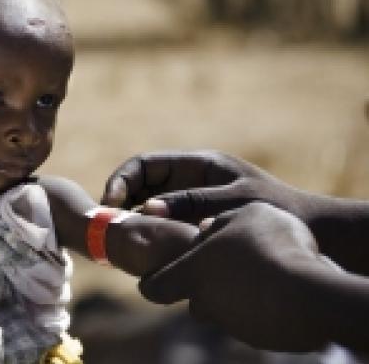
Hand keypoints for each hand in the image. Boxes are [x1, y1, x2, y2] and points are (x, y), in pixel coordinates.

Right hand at [103, 150, 315, 223]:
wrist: (309, 226)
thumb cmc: (276, 208)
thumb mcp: (233, 201)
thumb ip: (192, 202)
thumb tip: (149, 209)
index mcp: (196, 164)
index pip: (144, 164)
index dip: (121, 180)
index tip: (110, 202)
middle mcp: (188, 179)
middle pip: (140, 184)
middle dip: (120, 201)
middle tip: (108, 225)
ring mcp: (190, 200)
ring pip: (148, 205)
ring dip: (132, 219)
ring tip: (120, 241)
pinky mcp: (194, 221)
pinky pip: (162, 223)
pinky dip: (149, 234)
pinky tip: (144, 252)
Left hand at [139, 202, 340, 351]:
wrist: (311, 294)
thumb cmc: (271, 246)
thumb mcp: (246, 213)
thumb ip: (220, 221)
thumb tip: (206, 230)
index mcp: (191, 272)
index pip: (153, 288)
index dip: (152, 280)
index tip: (154, 274)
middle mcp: (206, 303)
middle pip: (194, 299)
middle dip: (206, 285)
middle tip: (226, 266)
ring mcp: (234, 324)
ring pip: (226, 309)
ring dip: (237, 294)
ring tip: (263, 271)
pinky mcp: (261, 337)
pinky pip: (255, 318)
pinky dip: (262, 306)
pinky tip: (283, 288)